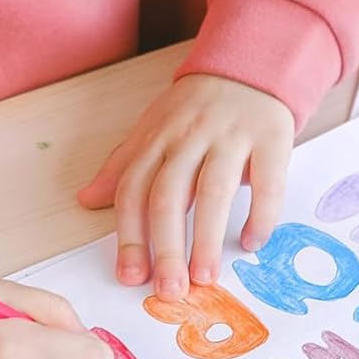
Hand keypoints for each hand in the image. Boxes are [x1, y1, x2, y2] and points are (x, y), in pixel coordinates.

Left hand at [76, 74, 293, 298]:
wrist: (249, 68)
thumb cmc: (197, 109)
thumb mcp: (154, 130)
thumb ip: (124, 166)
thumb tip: (87, 200)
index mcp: (157, 138)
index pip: (135, 190)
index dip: (129, 236)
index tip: (130, 277)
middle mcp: (190, 137)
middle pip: (169, 196)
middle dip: (166, 248)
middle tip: (170, 290)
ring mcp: (231, 138)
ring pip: (214, 192)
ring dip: (207, 239)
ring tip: (205, 278)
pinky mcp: (271, 139)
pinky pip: (267, 183)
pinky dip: (260, 216)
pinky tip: (251, 243)